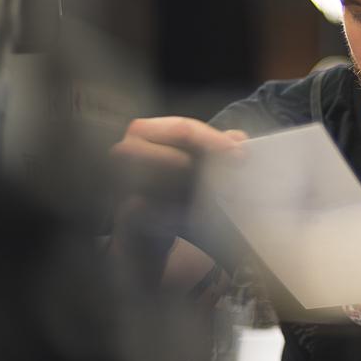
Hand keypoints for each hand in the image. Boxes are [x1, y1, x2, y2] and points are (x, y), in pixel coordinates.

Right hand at [109, 117, 247, 233]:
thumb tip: (238, 139)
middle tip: (233, 189)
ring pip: (168, 185)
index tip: (240, 157)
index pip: (183, 129)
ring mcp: (120, 182)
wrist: (142, 230)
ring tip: (211, 203)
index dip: (215, 143)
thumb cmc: (168, 189)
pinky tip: (193, 217)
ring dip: (196, 196)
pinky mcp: (124, 213)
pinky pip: (156, 212)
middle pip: (177, 158)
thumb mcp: (192, 161)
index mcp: (144, 131)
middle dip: (209, 173)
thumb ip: (215, 145)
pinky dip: (178, 215)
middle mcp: (126, 151)